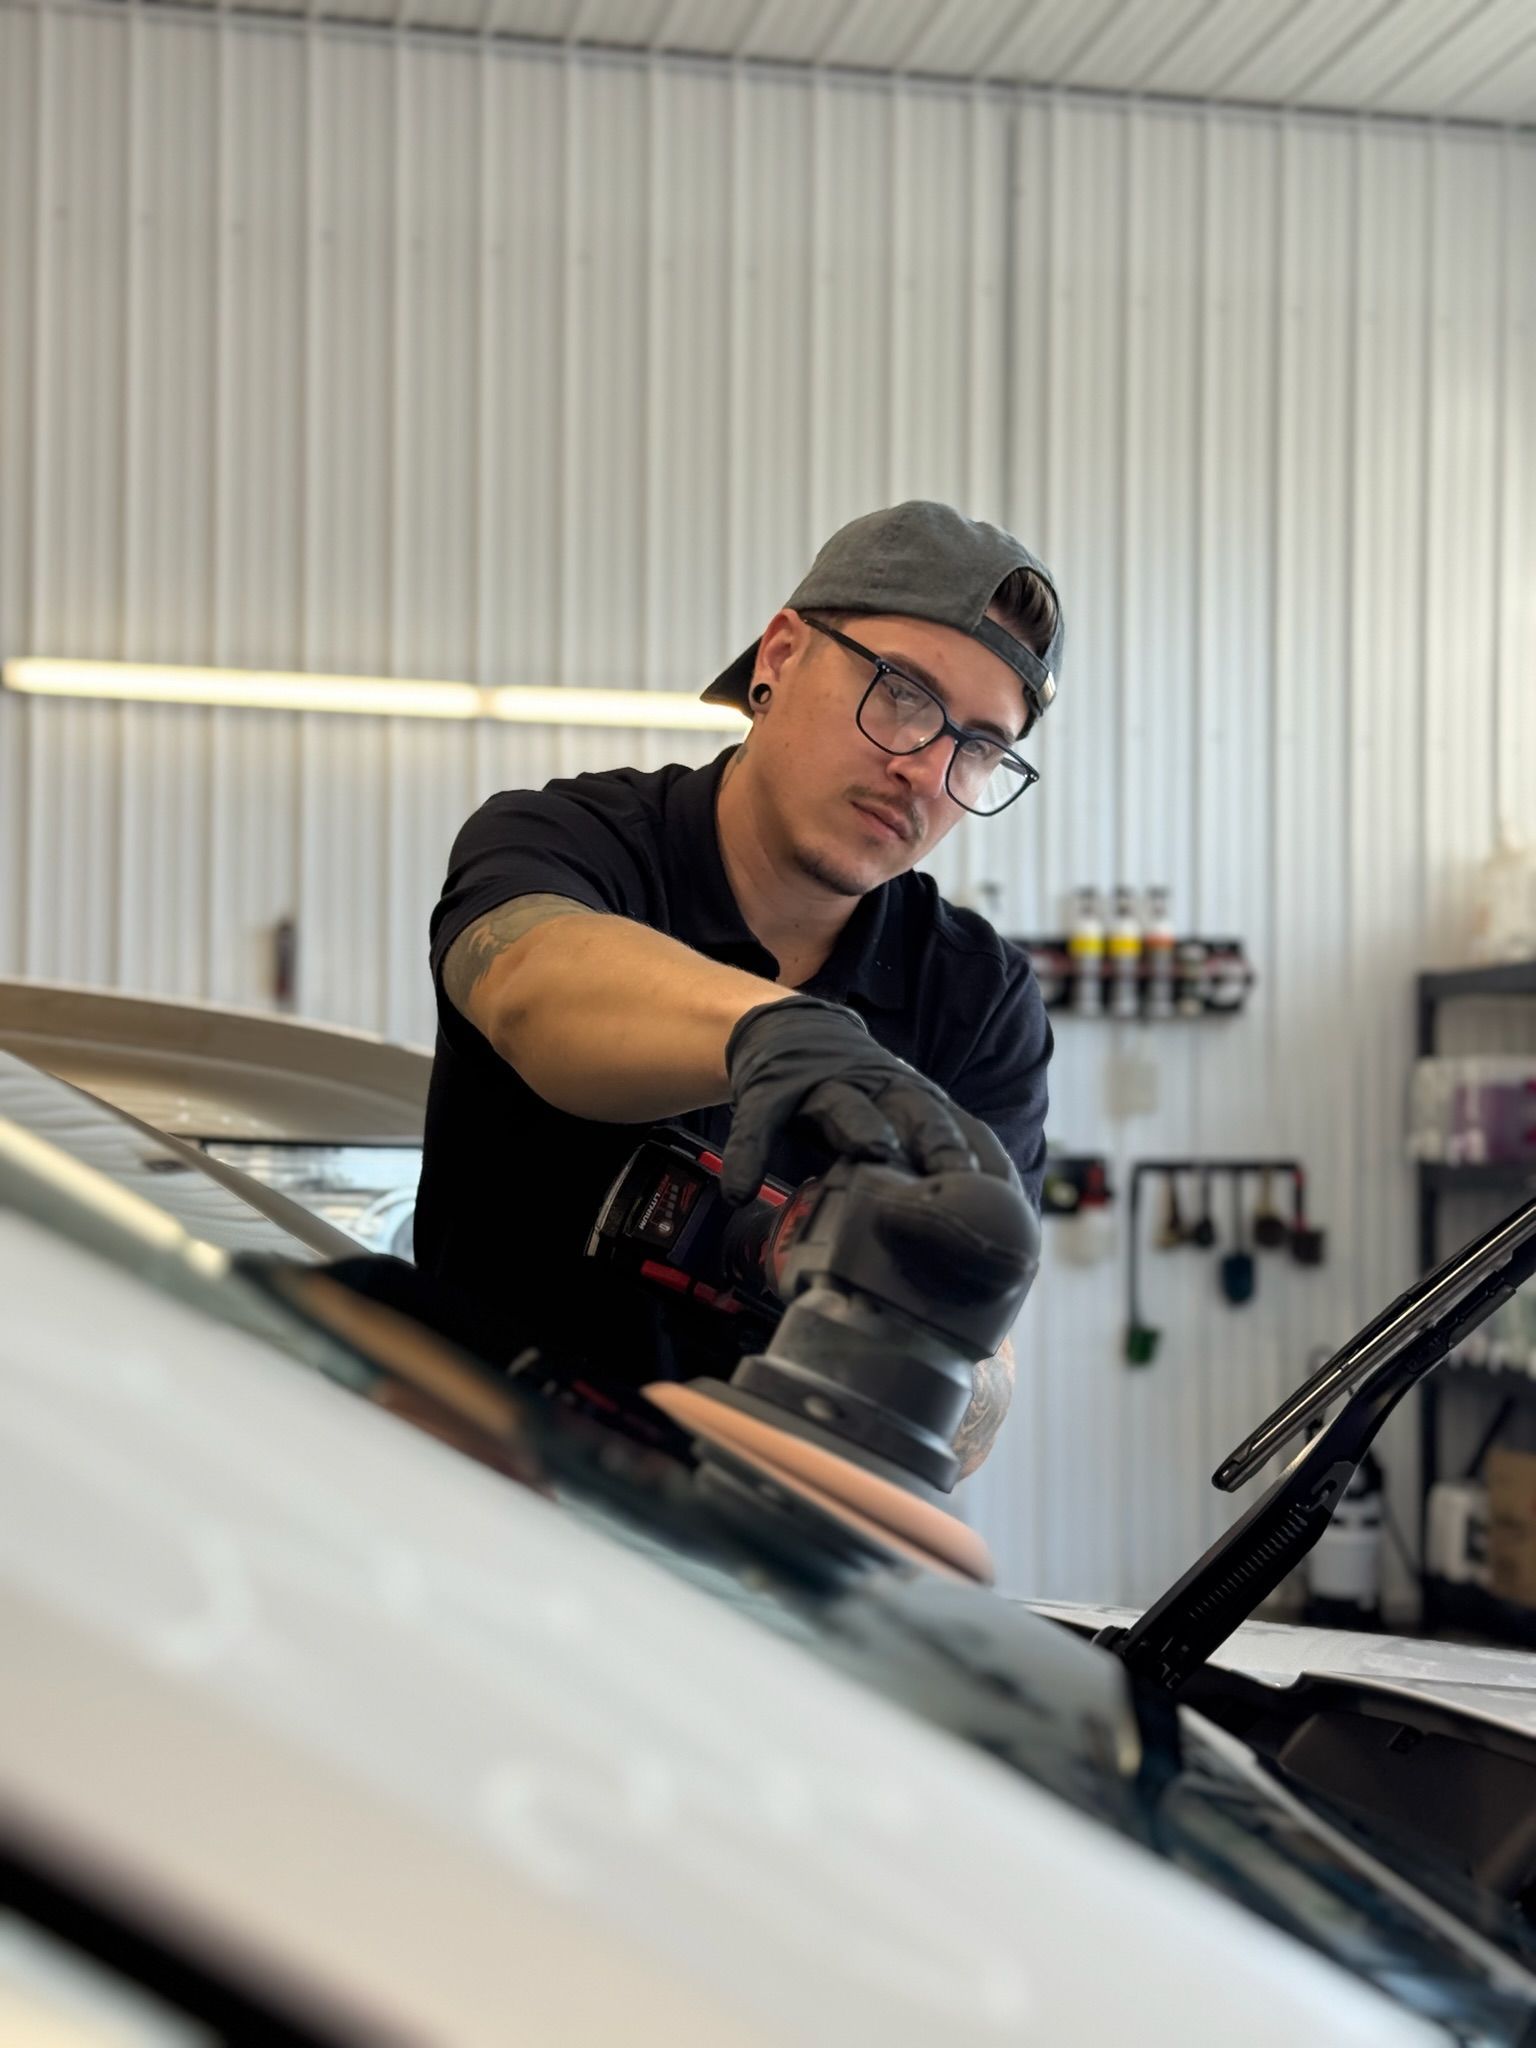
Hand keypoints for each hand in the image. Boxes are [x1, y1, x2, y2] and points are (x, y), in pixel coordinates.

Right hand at [721, 995, 1016, 1204]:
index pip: (965, 1129)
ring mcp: (825, 1081)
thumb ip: (928, 1164)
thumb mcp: (898, 1120)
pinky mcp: (771, 1088)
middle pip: (919, 1110)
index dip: (987, 1164)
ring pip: (847, 1105)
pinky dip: (749, 1153)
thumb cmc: (855, 1092)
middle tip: (959, 1177)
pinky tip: (741, 1186)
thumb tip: (972, 1236)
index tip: (1008, 1206)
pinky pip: (759, 1123)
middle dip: (941, 1141)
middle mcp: (879, 1085)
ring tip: (873, 1157)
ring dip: (863, 1129)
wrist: (787, 1030)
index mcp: (917, 1100)